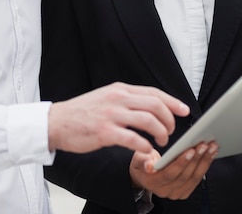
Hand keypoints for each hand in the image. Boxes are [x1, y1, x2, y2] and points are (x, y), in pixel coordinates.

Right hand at [48, 82, 189, 153]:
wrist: (56, 122)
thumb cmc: (82, 113)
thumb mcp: (106, 97)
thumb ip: (126, 100)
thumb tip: (149, 107)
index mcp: (120, 89)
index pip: (153, 92)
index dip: (172, 101)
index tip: (184, 110)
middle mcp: (118, 98)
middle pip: (155, 105)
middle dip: (169, 119)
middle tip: (171, 131)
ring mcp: (111, 114)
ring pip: (148, 120)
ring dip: (160, 132)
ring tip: (161, 141)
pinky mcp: (105, 132)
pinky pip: (133, 139)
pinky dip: (145, 146)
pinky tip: (148, 151)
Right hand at [129, 142, 217, 199]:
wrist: (144, 174)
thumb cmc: (142, 162)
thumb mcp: (138, 158)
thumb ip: (143, 160)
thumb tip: (149, 165)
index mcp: (153, 183)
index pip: (170, 174)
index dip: (181, 162)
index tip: (191, 150)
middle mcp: (165, 191)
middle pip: (185, 176)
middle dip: (197, 159)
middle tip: (205, 144)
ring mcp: (176, 193)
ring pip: (194, 178)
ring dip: (205, 161)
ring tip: (211, 147)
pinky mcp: (185, 191)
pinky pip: (197, 179)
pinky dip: (205, 165)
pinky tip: (210, 154)